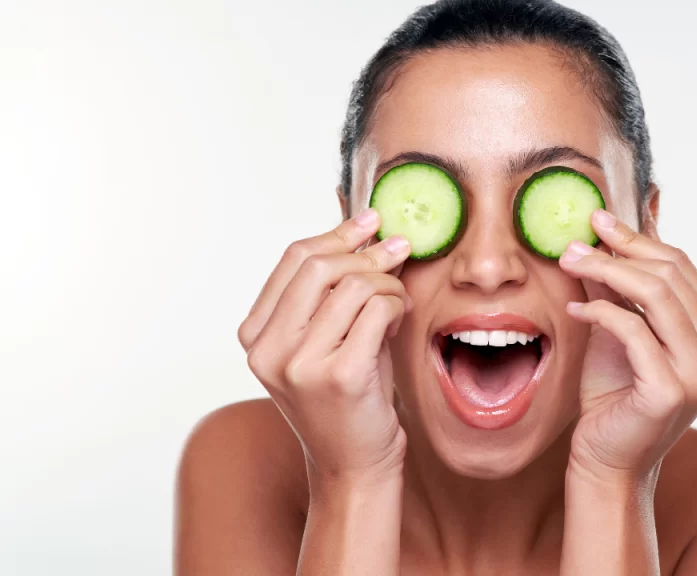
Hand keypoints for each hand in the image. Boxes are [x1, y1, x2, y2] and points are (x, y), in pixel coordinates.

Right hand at [238, 209, 412, 492]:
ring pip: (353, 285)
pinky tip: (400, 318)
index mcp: (256, 335)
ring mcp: (300, 364)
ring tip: (399, 299)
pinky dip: (397, 304)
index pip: (294, 259)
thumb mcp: (328, 338)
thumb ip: (334, 290)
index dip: (336, 234)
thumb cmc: (347, 399)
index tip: (369, 221)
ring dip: (388, 283)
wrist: (354, 465)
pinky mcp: (340, 375)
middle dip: (367, 252)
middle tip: (398, 251)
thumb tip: (365, 228)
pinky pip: (377, 310)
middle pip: (320, 265)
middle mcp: (269, 349)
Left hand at [559, 209, 696, 484]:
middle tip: (573, 241)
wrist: (607, 457)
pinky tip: (575, 308)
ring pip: (656, 295)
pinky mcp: (673, 390)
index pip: (682, 266)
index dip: (638, 238)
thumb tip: (601, 229)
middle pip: (670, 275)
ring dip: (606, 271)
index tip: (598, 221)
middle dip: (618, 250)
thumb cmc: (616, 393)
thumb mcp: (621, 327)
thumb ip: (620, 285)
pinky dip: (599, 310)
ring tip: (568, 263)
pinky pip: (633, 330)